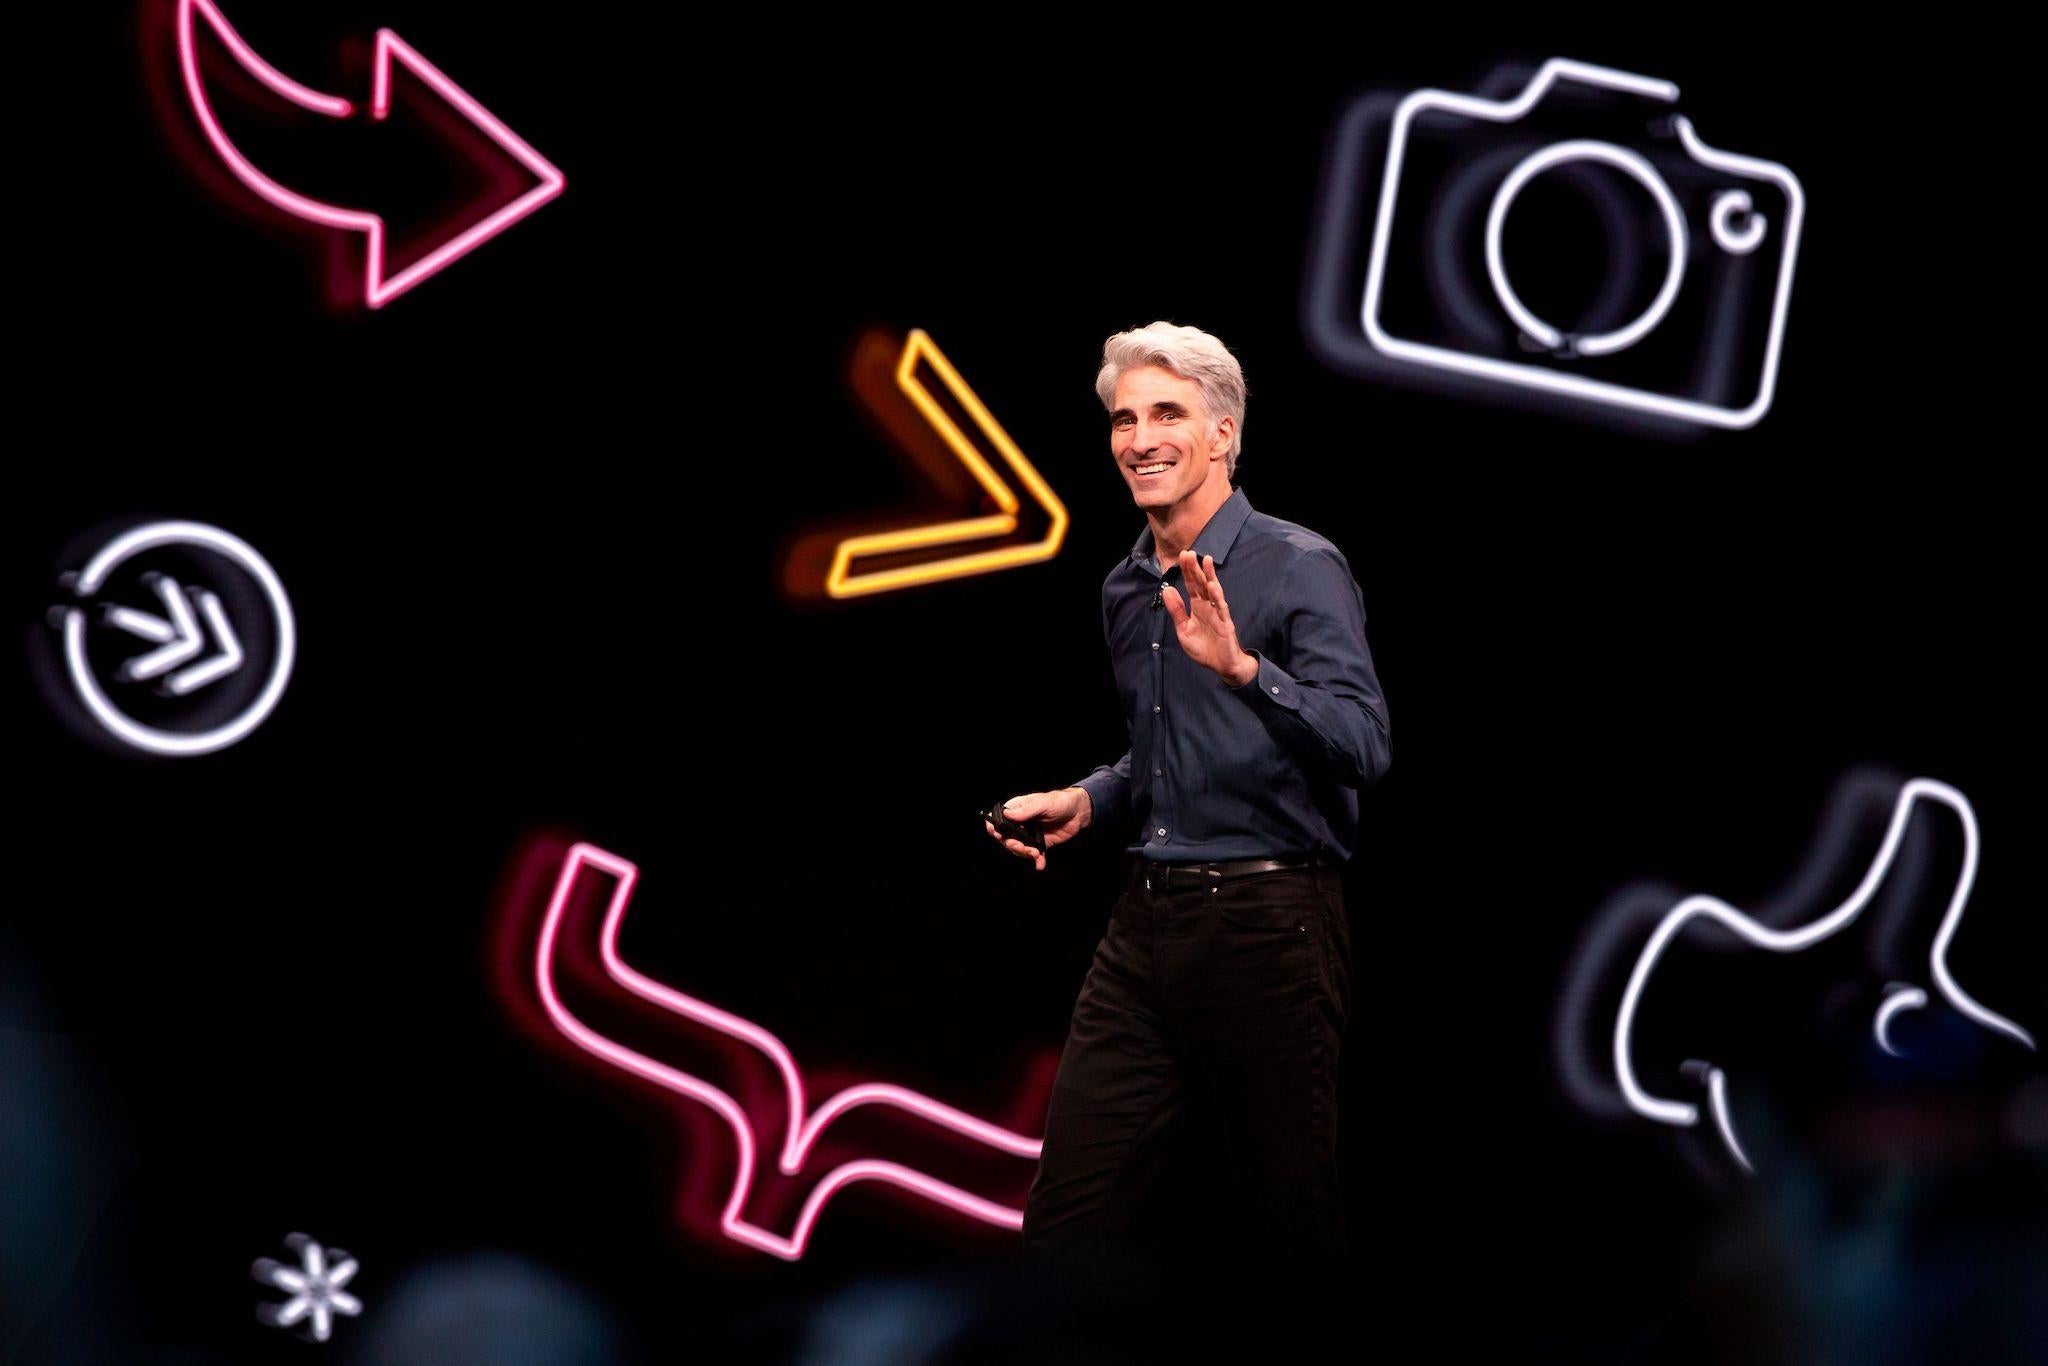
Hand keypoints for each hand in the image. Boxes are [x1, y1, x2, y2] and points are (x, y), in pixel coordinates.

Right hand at [982, 787, 1090, 871]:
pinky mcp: (1039, 843)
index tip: (999, 835)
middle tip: (1023, 847)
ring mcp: (1029, 834)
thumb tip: (1008, 814)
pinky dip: (1037, 861)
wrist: (1079, 812)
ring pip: (1018, 849)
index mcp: (1017, 809)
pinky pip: (1034, 855)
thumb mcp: (1043, 803)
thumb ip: (1026, 811)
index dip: (995, 828)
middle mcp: (1020, 823)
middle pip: (1006, 838)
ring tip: (1035, 853)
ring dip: (1024, 853)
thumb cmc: (1060, 801)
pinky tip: (1040, 863)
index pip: (998, 819)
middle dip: (1013, 845)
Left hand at [1162, 550, 1256, 686]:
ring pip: (1213, 591)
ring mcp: (1218, 613)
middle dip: (1195, 568)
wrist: (1222, 666)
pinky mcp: (1225, 623)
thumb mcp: (1184, 630)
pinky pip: (1221, 607)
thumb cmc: (1204, 648)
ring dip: (1209, 576)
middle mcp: (1208, 606)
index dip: (1187, 571)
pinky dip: (1217, 596)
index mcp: (1198, 607)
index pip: (1191, 585)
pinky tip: (1213, 585)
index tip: (1182, 555)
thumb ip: (1177, 611)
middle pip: (1201, 584)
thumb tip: (1167, 590)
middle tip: (1189, 552)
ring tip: (1205, 560)